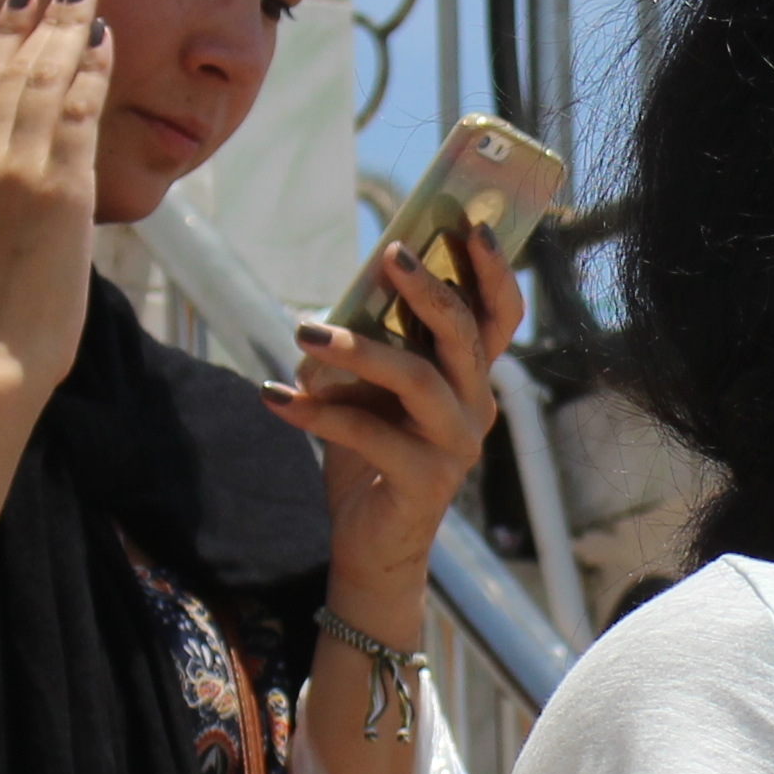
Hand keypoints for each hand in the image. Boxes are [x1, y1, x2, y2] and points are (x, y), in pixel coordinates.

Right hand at [0, 0, 111, 398]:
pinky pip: (79, 109)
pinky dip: (93, 68)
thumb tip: (16, 178)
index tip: (20, 4)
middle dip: (41, 20)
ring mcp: (17, 168)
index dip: (1, 40)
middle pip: (11, 70)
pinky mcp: (57, 185)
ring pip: (46, 78)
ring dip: (70, 29)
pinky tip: (106, 41)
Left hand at [267, 220, 523, 618]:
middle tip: (389, 254)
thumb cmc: (371, 458)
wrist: (370, 547)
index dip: (493, 272)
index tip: (473, 225)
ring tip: (302, 331)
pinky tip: (276, 398)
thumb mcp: (373, 393)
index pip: (498, 318)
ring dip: (358, 348)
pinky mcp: (425, 482)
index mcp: (469, 380)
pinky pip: (369, 434)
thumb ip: (374, 348)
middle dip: (427, 289)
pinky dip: (318, 412)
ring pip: (417, 379)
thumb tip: (340, 298)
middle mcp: (475, 408)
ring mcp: (456, 447)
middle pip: (463, 336)